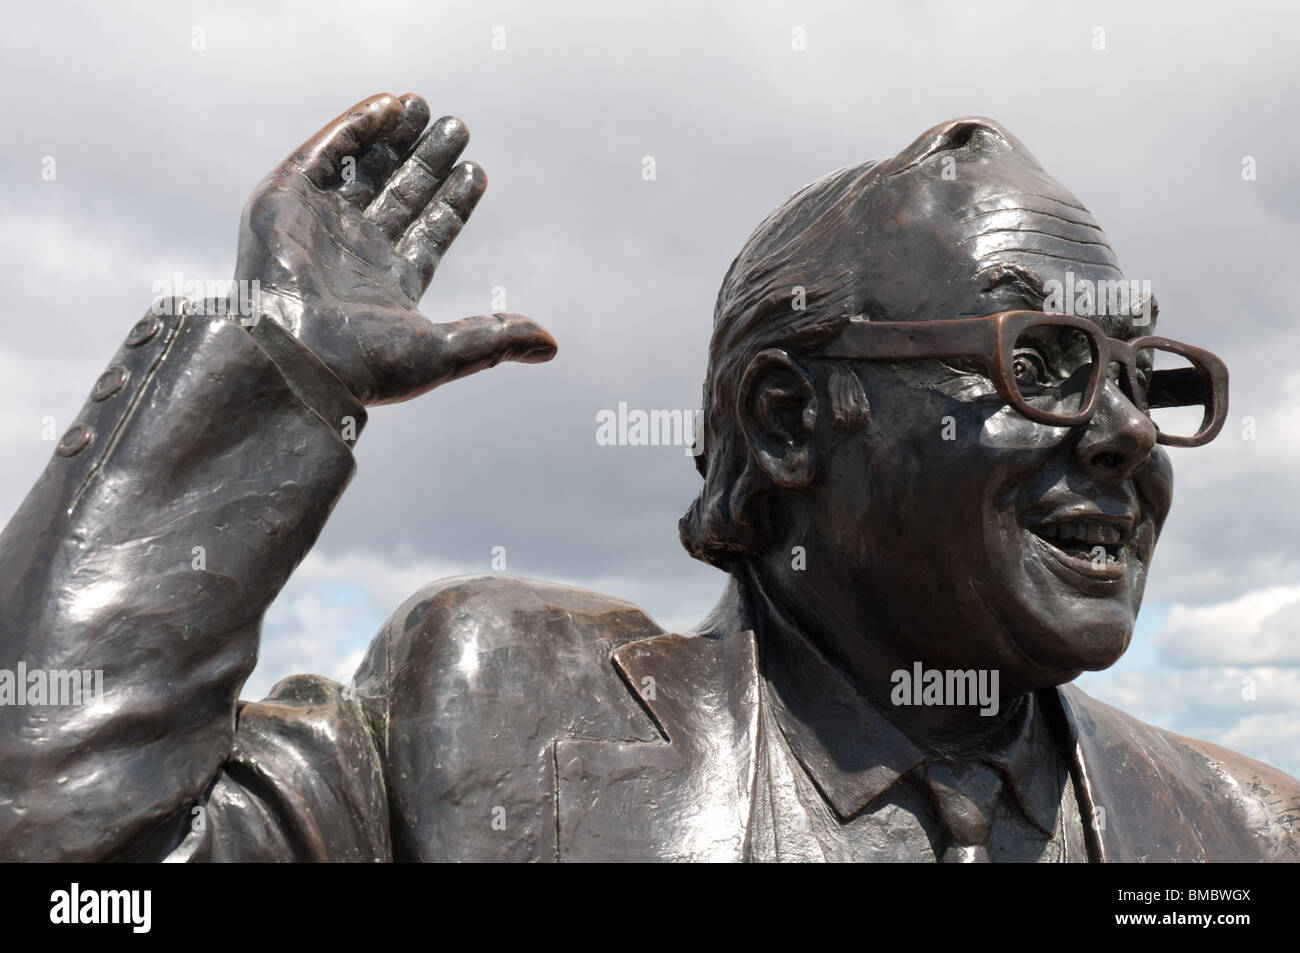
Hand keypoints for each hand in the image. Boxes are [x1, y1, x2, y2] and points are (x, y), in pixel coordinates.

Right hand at [234, 92, 555, 404]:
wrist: (294, 357)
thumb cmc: (367, 364)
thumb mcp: (446, 351)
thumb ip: (496, 338)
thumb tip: (551, 347)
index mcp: (389, 286)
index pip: (429, 231)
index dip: (453, 201)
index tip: (476, 170)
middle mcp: (354, 252)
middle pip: (399, 194)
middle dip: (428, 161)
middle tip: (458, 126)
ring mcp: (319, 224)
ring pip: (363, 168)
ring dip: (394, 137)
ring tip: (424, 106)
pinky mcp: (284, 199)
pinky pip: (324, 152)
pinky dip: (355, 126)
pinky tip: (390, 106)